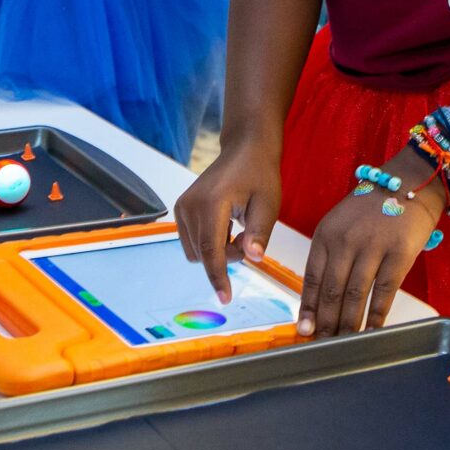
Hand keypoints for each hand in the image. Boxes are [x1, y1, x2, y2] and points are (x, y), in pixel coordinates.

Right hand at [175, 135, 281, 298]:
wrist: (245, 150)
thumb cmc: (260, 175)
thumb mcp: (268, 205)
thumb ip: (259, 233)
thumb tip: (253, 257)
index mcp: (212, 203)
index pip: (211, 251)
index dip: (218, 277)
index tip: (225, 298)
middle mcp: (190, 205)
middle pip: (203, 255)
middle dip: (226, 258)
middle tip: (248, 238)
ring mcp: (182, 206)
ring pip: (196, 252)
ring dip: (217, 251)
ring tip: (238, 230)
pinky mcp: (181, 209)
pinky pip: (192, 241)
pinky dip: (210, 243)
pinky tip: (226, 226)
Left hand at [296, 161, 442, 338]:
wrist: (410, 183)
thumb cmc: (372, 207)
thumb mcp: (340, 224)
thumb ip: (330, 255)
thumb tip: (321, 298)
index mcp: (325, 234)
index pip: (312, 278)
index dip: (308, 308)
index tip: (305, 330)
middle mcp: (345, 241)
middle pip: (332, 292)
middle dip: (326, 323)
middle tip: (324, 345)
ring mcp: (372, 247)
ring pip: (356, 296)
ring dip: (349, 325)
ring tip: (345, 344)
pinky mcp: (399, 254)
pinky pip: (384, 293)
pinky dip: (377, 316)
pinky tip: (372, 332)